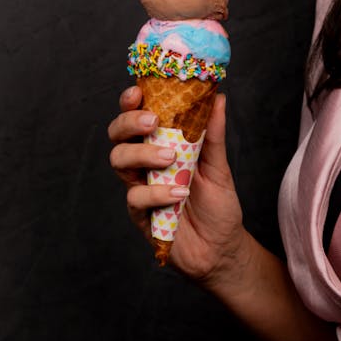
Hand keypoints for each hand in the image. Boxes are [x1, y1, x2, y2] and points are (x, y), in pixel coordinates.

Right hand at [108, 85, 244, 281]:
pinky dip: (157, 192)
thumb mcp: (218, 165)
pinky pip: (135, 196)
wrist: (222, 248)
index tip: (138, 92)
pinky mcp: (139, 214)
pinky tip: (179, 193)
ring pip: (119, 160)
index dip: (130, 102)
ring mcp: (139, 186)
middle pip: (118, 135)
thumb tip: (217, 98)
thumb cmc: (217, 205)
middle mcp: (144, 163)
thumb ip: (213, 134)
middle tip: (152, 122)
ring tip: (170, 158)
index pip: (136, 117)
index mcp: (160, 145)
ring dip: (142, 154)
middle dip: (129, 123)